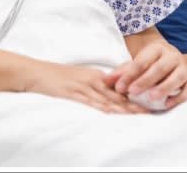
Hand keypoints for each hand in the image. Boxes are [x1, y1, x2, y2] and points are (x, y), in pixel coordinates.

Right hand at [23, 61, 147, 113]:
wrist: (35, 72)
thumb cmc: (55, 75)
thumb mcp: (77, 76)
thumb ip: (93, 84)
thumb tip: (107, 94)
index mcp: (95, 75)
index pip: (119, 86)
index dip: (135, 94)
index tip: (149, 100)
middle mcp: (92, 79)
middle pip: (117, 93)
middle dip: (134, 102)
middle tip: (151, 110)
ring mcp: (82, 86)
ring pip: (107, 98)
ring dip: (124, 107)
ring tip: (139, 114)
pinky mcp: (72, 93)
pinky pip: (90, 101)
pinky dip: (103, 107)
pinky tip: (113, 112)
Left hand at [105, 40, 186, 110]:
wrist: (169, 59)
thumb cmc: (149, 64)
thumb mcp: (135, 64)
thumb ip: (121, 72)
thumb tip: (104, 80)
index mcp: (157, 49)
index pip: (142, 62)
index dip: (130, 75)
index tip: (119, 87)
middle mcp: (173, 56)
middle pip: (159, 68)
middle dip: (145, 81)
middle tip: (132, 92)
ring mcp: (184, 69)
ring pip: (176, 78)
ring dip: (163, 88)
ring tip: (151, 98)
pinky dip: (179, 98)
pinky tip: (166, 105)